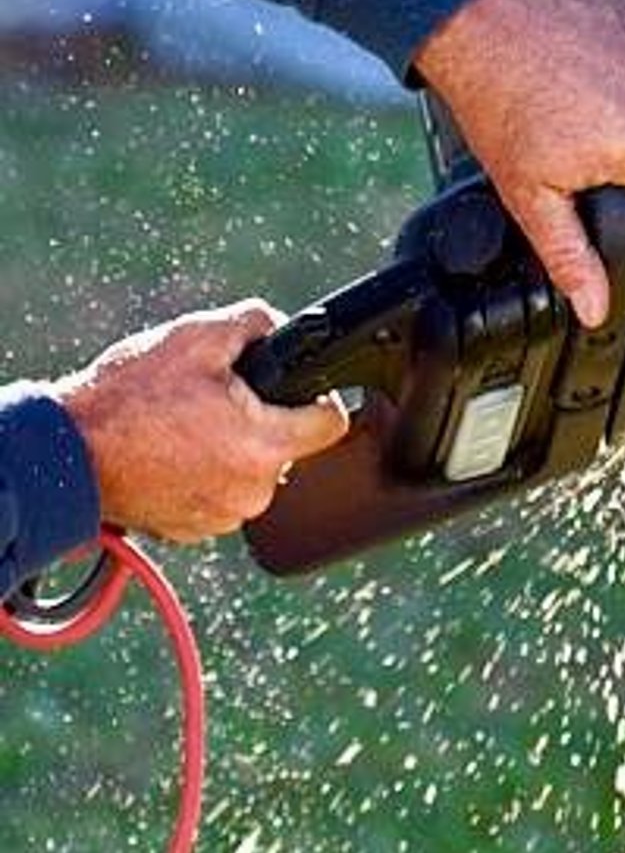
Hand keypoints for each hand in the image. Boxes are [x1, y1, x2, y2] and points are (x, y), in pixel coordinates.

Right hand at [51, 301, 348, 543]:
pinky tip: (172, 452)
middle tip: (215, 402)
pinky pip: (219, 493)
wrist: (66, 452)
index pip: (330, 422)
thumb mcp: (197, 336)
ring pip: (251, 470)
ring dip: (230, 448)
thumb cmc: (126, 399)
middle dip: (261, 418)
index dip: (317, 396)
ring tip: (185, 427)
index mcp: (264, 446)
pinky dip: (204, 473)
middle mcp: (252, 492)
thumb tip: (281, 327)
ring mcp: (222, 516)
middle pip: (287, 445)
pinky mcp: (193, 530)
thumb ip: (257, 322)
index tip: (296, 388)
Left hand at [412, 0, 624, 326]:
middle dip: (623, 127)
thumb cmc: (494, 101)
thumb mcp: (527, 195)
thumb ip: (571, 255)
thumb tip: (598, 308)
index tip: (582, 152)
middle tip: (570, 114)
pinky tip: (590, 45)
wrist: (472, 19)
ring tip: (575, 77)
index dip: (615, 170)